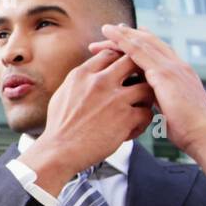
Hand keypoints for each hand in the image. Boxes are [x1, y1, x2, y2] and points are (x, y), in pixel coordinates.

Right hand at [18, 48, 155, 196]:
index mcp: (82, 74)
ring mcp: (115, 99)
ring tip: (139, 108)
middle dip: (138, 72)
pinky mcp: (126, 118)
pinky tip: (133, 128)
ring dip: (146, 98)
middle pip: (131, 62)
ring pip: (146, 87)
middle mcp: (100, 82)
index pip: (109, 54)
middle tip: (139, 83)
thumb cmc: (59, 127)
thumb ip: (80, 80)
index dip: (120, 59)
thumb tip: (90, 74)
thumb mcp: (63, 93)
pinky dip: (143, 122)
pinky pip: (147, 113)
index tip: (123, 70)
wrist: (59, 151)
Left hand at [89, 25, 205, 156]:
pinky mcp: (164, 74)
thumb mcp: (173, 112)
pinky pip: (140, 52)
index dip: (142, 43)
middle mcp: (178, 66)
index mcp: (181, 75)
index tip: (127, 38)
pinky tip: (112, 39)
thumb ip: (162, 102)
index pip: (159, 52)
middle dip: (129, 36)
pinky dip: (125, 43)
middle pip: (150, 43)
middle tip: (111, 30)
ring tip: (106, 30)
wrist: (204, 136)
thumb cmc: (189, 132)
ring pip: (143, 43)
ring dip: (123, 36)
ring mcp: (172, 67)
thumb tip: (151, 105)